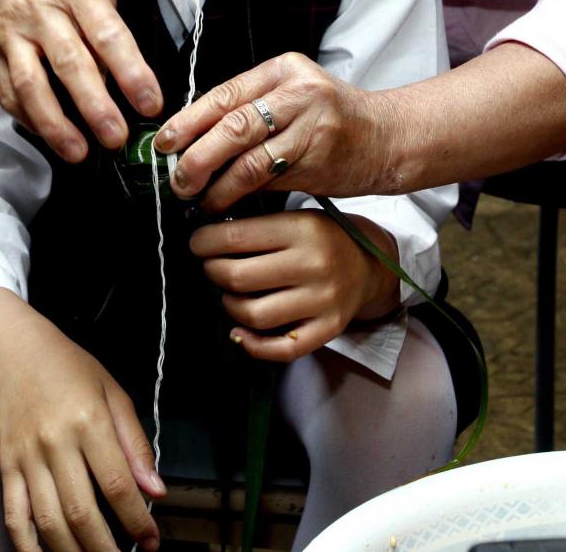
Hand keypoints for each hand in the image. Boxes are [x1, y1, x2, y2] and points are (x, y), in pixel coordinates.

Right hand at [0, 0, 160, 161]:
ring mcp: (8, 29)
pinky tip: (48, 133)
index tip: (150, 103)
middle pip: (70, 64)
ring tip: (79, 151)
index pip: (108, 35)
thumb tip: (117, 82)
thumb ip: (106, 28)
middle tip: (116, 138)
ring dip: (56, 125)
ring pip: (30, 84)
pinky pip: (6, 91)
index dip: (132, 73)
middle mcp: (39, 8)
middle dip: (96, 107)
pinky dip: (29, 117)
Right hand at [0, 290, 163, 551]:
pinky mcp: (6, 466)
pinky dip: (28, 545)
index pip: (117, 484)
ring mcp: (27, 457)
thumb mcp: (114, 393)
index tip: (151, 540)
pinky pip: (14, 516)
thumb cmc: (70, 368)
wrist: (16, 349)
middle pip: (81, 511)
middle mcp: (55, 442)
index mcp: (88, 421)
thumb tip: (156, 491)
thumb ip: (136, 444)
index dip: (136, 520)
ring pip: (48, 521)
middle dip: (106, 548)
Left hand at [154, 52, 397, 210]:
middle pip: (232, 125)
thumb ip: (249, 115)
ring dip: (216, 183)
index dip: (188, 121)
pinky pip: (269, 180)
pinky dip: (242, 194)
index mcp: (283, 69)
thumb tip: (192, 145)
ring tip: (198, 197)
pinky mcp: (318, 159)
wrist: (388, 137)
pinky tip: (227, 203)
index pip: (224, 94)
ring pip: (248, 158)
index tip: (163, 142)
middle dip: (196, 155)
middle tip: (176, 177)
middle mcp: (297, 91)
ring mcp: (311, 125)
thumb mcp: (292, 100)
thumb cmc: (333, 120)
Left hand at [191, 211, 398, 361]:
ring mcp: (322, 301)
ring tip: (231, 294)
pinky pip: (280, 349)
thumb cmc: (321, 239)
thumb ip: (257, 226)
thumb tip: (205, 238)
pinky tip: (239, 331)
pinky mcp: (327, 329)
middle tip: (211, 267)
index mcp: (302, 229)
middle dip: (212, 271)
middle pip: (238, 277)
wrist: (369, 266)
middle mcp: (313, 265)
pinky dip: (252, 344)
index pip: (236, 237)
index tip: (197, 244)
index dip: (204, 242)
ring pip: (253, 315)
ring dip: (230, 305)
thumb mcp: (296, 217)